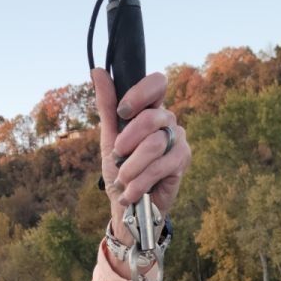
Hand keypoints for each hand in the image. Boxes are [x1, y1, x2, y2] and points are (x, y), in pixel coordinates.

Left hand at [91, 68, 190, 245]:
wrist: (130, 209)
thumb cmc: (121, 172)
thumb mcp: (109, 139)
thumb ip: (107, 107)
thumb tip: (97, 71)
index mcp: (150, 110)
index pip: (157, 84)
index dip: (140, 93)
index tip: (122, 111)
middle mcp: (167, 121)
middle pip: (152, 117)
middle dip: (128, 139)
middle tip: (117, 156)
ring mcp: (178, 140)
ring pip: (154, 144)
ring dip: (131, 166)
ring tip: (123, 181)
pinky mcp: (183, 161)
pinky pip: (160, 165)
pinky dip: (140, 181)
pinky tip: (131, 193)